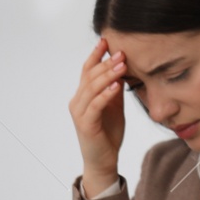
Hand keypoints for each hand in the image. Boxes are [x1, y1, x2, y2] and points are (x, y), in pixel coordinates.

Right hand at [70, 37, 125, 194]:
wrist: (103, 159)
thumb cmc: (108, 133)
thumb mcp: (114, 106)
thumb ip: (115, 89)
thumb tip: (122, 68)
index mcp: (83, 95)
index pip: (87, 70)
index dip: (96, 55)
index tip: (107, 40)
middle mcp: (78, 101)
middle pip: (89, 76)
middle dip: (106, 62)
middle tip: (121, 52)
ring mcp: (80, 113)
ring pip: (91, 88)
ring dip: (107, 75)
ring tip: (122, 64)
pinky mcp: (86, 124)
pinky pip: (95, 106)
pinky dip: (105, 95)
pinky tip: (116, 86)